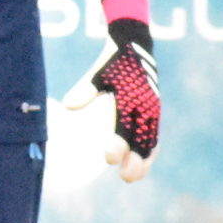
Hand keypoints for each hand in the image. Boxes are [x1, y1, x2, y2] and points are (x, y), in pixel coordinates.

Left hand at [65, 40, 160, 181]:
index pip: (125, 127)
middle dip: (136, 159)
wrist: (135, 45)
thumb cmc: (113, 62)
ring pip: (150, 139)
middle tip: (126, 177)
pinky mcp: (153, 109)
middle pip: (142, 139)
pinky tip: (144, 162)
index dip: (118, 144)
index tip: (108, 158)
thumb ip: (86, 90)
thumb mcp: (98, 73)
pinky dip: (151, 148)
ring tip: (134, 177)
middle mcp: (145, 107)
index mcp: (131, 99)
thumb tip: (68, 106)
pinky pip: (154, 132)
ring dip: (145, 159)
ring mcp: (151, 109)